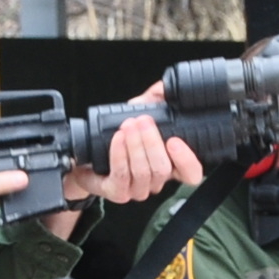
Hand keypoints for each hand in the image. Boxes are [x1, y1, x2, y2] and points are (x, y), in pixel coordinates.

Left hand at [71, 87, 205, 206]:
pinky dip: (120, 154)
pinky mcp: (118, 192)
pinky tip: (118, 137)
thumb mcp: (138, 113)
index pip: (191, 173)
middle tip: (143, 120)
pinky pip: (122, 175)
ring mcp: (138, 189)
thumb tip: (164, 87)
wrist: (87, 155)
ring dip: (136, 146)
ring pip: (143, 172)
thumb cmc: (118, 136)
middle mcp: (156, 180)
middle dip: (152, 142)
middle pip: (163, 169)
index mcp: (169, 165)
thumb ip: (154, 100)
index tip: (175, 140)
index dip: (187, 160)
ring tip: (129, 124)